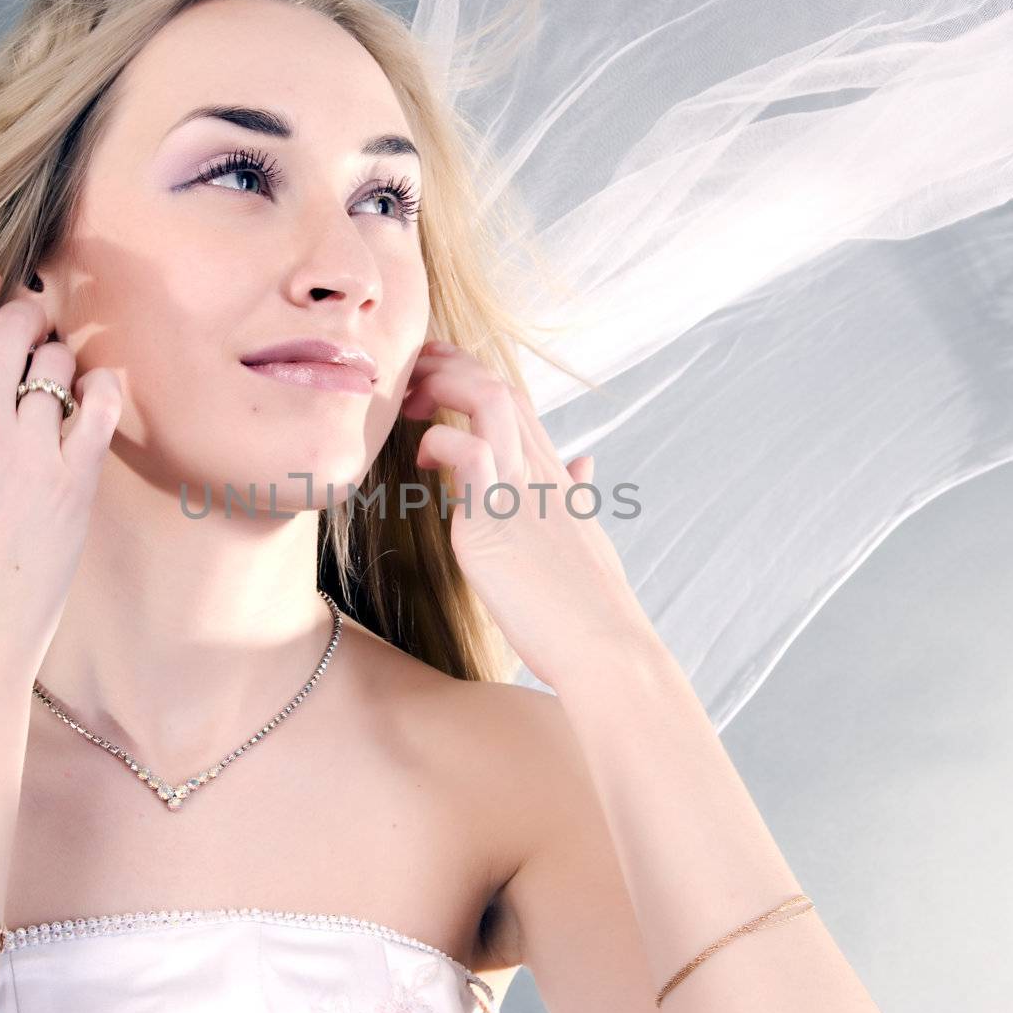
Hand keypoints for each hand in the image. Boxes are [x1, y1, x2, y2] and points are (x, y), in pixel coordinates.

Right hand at [0, 264, 120, 679]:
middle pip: (10, 331)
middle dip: (22, 312)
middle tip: (29, 319)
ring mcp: (29, 454)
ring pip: (55, 363)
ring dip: (57, 355)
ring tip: (53, 372)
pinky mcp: (73, 483)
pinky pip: (98, 409)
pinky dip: (102, 386)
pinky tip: (99, 388)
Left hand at [401, 339, 658, 689]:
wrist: (606, 647)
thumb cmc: (591, 601)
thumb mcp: (587, 533)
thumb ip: (577, 492)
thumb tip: (585, 462)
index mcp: (556, 473)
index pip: (514, 397)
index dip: (469, 372)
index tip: (432, 376)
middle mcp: (541, 470)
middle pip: (497, 384)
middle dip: (446, 366)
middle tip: (407, 382)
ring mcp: (520, 491)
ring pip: (489, 399)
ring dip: (442, 386)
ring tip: (409, 406)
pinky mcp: (494, 522)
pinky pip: (469, 452)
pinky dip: (440, 440)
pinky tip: (423, 462)